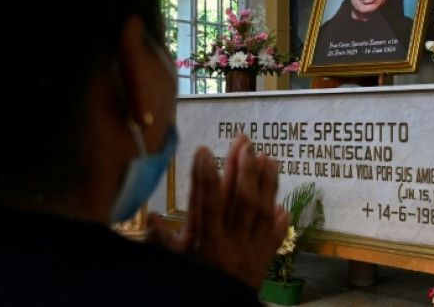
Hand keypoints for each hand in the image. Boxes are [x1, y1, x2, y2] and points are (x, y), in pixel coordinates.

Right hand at [145, 134, 289, 289]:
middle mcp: (233, 245)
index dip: (205, 177)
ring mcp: (251, 253)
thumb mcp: (173, 269)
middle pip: (241, 201)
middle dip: (243, 169)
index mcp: (209, 244)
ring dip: (267, 185)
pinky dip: (279, 223)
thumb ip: (162, 244)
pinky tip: (282, 207)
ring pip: (262, 213)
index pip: (207, 204)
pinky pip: (275, 240)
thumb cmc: (193, 291)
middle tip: (245, 142)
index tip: (204, 151)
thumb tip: (150, 218)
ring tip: (270, 159)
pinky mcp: (262, 264)